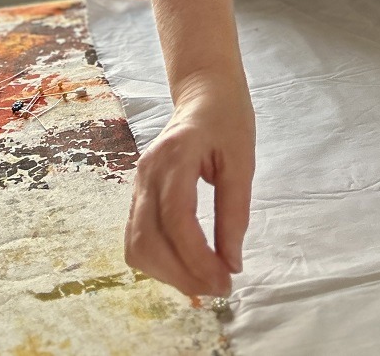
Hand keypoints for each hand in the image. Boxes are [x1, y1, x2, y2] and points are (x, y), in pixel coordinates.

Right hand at [125, 73, 255, 298]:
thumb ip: (235, 212)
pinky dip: (158, 262)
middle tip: (219, 288)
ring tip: (204, 282)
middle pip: (149, 240)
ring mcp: (137, 183)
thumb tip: (231, 264)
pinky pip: (137, 238)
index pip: (177, 220)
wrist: (203, 92)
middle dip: (182, 274)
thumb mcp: (242, 161)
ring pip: (137, 245)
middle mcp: (147, 172)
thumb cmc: (227, 120)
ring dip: (168, 274)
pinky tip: (186, 267)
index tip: (226, 280)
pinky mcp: (137, 194)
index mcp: (174, 157)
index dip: (198, 259)